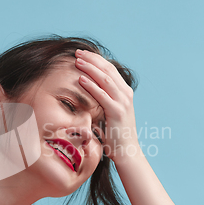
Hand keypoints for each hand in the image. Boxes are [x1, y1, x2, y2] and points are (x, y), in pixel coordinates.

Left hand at [75, 49, 141, 164]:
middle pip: (108, 69)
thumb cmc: (114, 134)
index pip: (109, 69)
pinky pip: (103, 95)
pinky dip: (91, 86)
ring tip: (77, 61)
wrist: (126, 152)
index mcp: (124, 92)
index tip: (82, 54)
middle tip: (77, 52)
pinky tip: (81, 79)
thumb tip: (85, 93)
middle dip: (91, 59)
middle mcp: (126, 94)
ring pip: (105, 79)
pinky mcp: (117, 112)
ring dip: (90, 68)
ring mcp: (123, 102)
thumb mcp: (107, 112)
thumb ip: (101, 100)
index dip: (95, 59)